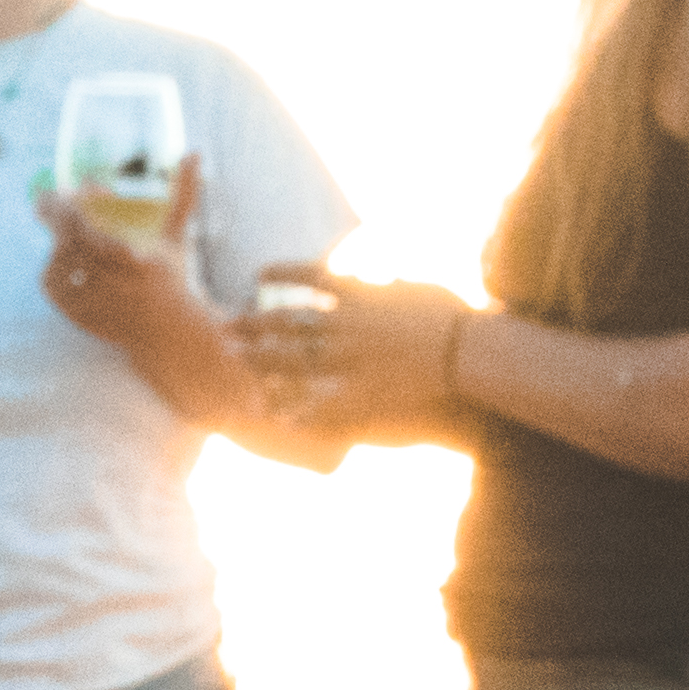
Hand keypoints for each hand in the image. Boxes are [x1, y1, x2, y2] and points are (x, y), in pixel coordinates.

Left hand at [35, 156, 209, 343]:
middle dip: (56, 217)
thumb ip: (183, 194)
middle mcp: (116, 285)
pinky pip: (53, 287)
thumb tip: (194, 153)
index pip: (89, 228)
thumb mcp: (176, 236)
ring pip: (58, 263)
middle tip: (49, 201)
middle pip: (68, 243)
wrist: (168, 332)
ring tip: (65, 233)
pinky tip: (64, 259)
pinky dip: (53, 269)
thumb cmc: (172, 277)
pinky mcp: (81, 317)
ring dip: (57, 242)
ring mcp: (96, 303)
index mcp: (139, 261)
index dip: (72, 204)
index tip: (75, 188)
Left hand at [243, 268, 469, 438]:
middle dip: (253, 323)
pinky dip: (299, 410)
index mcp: (360, 295)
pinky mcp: (362, 392)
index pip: (311, 278)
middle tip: (224, 325)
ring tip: (235, 360)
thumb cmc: (449, 311)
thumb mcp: (417, 285)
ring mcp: (349, 360)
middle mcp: (345, 325)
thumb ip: (390, 281)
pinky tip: (277, 416)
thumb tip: (382, 275)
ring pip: (295, 359)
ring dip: (261, 360)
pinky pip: (322, 403)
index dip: (282, 274)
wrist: (464, 348)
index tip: (258, 272)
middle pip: (288, 322)